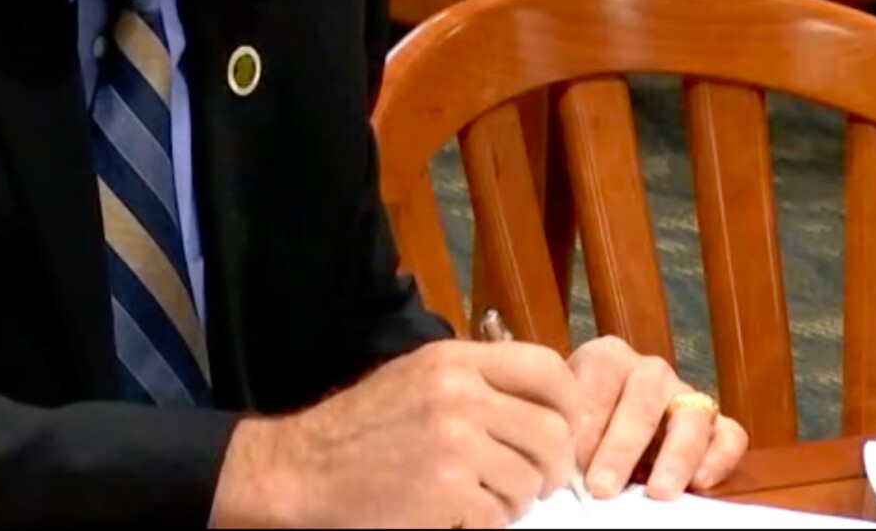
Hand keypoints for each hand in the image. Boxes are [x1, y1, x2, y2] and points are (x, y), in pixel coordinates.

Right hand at [213, 340, 581, 527]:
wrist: (304, 469)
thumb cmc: (361, 428)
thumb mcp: (416, 376)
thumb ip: (474, 380)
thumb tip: (544, 404)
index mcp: (454, 361)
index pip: (546, 368)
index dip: (571, 404)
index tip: (566, 430)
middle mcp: (459, 395)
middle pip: (552, 433)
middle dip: (554, 467)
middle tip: (541, 483)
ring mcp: (455, 444)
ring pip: (530, 481)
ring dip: (517, 499)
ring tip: (484, 497)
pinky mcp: (448, 492)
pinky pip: (500, 515)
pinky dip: (487, 522)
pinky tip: (457, 512)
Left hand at [567, 336, 748, 499]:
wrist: (610, 433)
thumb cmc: (583, 427)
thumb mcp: (567, 418)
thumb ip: (568, 430)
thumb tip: (564, 459)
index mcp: (608, 358)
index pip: (601, 374)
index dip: (587, 415)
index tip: (573, 456)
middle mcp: (651, 372)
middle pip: (644, 398)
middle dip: (622, 446)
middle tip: (602, 487)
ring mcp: (688, 398)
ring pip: (692, 417)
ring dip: (676, 456)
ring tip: (658, 492)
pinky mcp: (720, 427)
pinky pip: (731, 437)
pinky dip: (719, 460)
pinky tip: (698, 484)